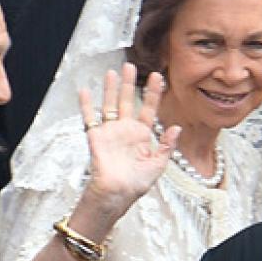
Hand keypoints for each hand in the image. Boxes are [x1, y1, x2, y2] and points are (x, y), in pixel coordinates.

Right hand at [78, 64, 178, 211]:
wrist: (117, 194)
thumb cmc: (136, 184)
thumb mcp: (158, 165)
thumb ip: (167, 145)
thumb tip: (176, 128)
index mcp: (142, 135)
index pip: (149, 109)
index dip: (154, 93)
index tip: (158, 77)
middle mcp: (126, 130)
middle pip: (128, 101)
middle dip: (130, 84)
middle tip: (131, 66)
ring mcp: (110, 132)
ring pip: (110, 104)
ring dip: (111, 89)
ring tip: (112, 72)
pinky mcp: (96, 137)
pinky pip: (89, 118)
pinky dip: (86, 105)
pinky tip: (85, 91)